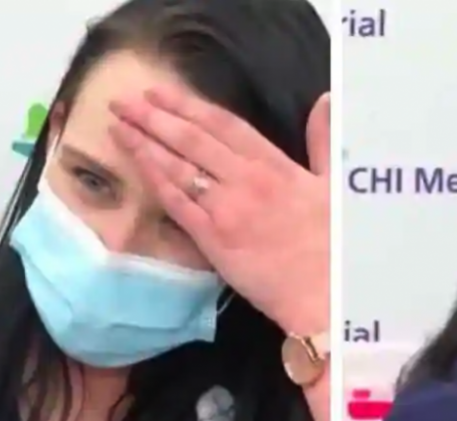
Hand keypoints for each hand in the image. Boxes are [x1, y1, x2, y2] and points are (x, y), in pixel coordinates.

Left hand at [108, 87, 329, 334]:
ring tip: (118, 126)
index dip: (188, 105)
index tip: (160, 92)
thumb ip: (324, 140)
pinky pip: (177, 204)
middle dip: (154, 117)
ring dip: (145, 144)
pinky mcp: (213, 240)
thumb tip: (325, 100)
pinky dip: (155, 181)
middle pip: (192, 140)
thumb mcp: (337, 184)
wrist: (327, 293)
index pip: (224, 125)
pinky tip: (136, 165)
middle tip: (122, 101)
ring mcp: (226, 209)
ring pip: (178, 168)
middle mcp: (245, 180)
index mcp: (275, 165)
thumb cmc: (337, 243)